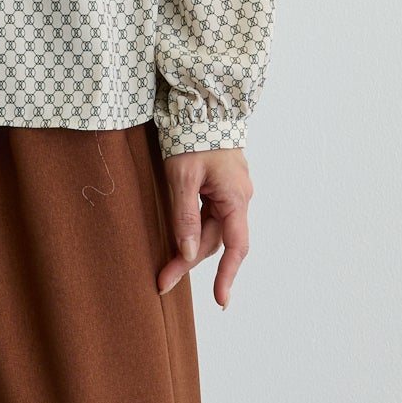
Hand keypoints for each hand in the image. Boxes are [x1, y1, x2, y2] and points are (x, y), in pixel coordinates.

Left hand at [155, 148, 252, 309]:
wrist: (201, 101)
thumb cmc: (192, 135)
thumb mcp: (182, 177)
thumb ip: (186, 216)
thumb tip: (189, 252)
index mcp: (235, 197)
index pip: (236, 247)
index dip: (227, 276)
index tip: (220, 301)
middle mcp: (238, 196)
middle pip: (215, 239)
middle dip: (189, 260)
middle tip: (162, 280)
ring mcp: (231, 189)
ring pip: (211, 227)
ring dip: (190, 245)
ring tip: (166, 267)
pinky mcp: (221, 182)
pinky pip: (209, 213)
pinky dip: (194, 228)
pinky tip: (180, 238)